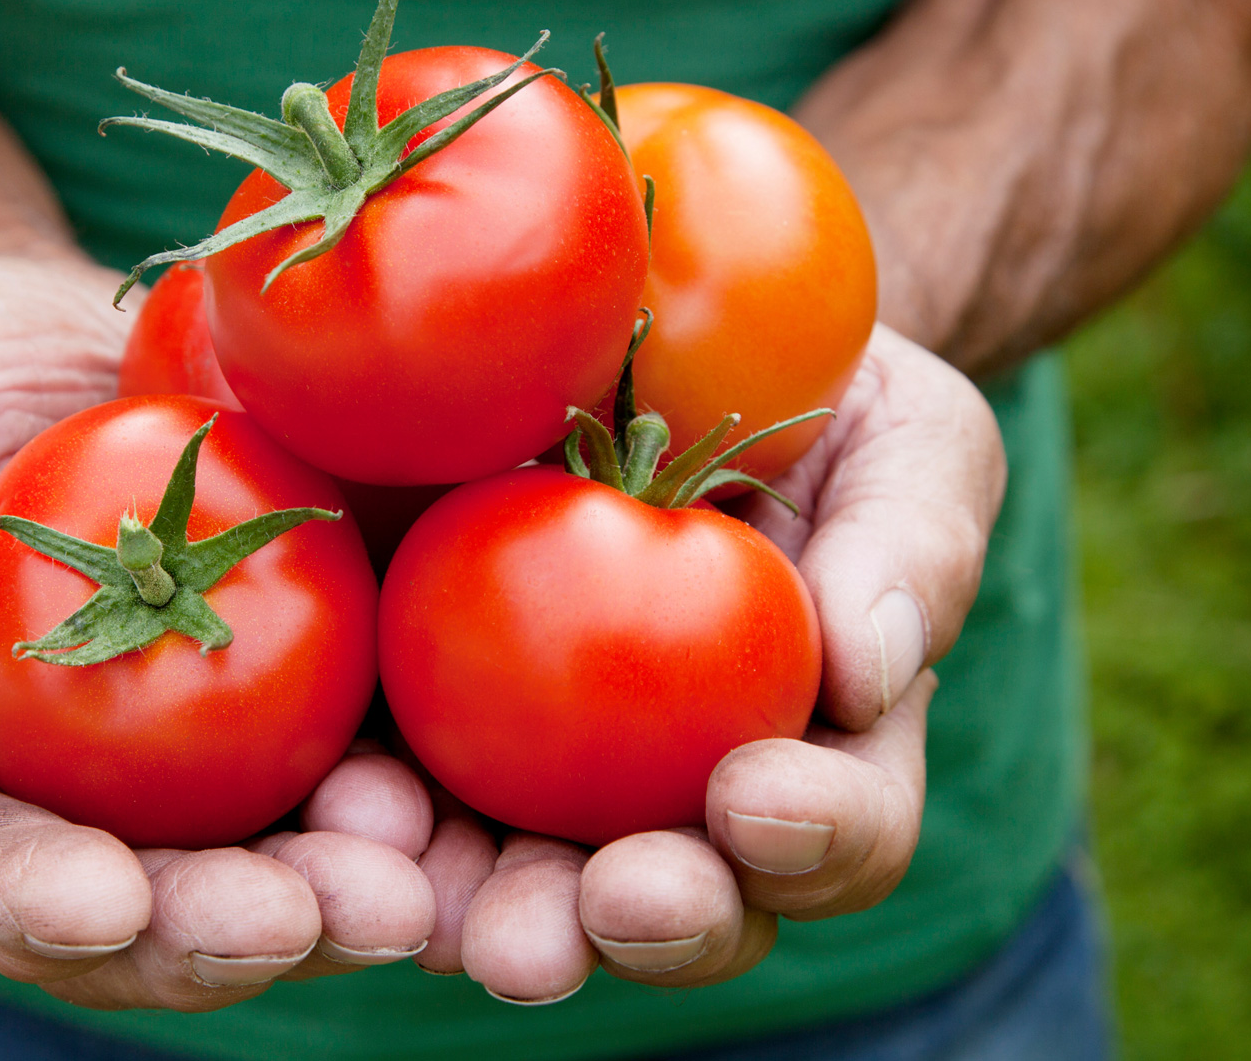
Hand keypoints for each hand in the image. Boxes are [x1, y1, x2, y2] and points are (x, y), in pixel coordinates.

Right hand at [0, 255, 434, 1009]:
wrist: (76, 343)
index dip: (32, 898)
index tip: (102, 902)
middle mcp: (80, 803)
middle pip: (140, 911)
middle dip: (213, 934)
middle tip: (296, 921)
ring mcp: (207, 773)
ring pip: (267, 880)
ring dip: (334, 909)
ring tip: (404, 896)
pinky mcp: (312, 710)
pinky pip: (367, 781)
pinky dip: (417, 818)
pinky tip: (460, 815)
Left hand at [410, 325, 1005, 1000]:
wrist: (650, 326)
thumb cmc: (813, 388)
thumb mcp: (901, 438)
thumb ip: (909, 542)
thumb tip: (870, 672)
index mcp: (806, 752)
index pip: (833, 833)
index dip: (813, 840)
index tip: (754, 798)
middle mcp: (665, 798)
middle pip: (668, 906)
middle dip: (643, 924)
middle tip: (605, 906)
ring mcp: (529, 773)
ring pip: (509, 889)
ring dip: (482, 916)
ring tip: (439, 915)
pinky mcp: (410, 716)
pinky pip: (379, 794)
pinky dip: (361, 823)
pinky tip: (342, 811)